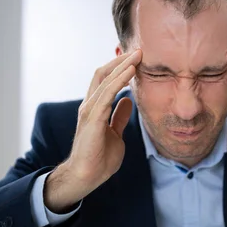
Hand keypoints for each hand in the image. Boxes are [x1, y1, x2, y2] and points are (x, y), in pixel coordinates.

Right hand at [44, 50, 141, 212]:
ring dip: (122, 66)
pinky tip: (131, 72)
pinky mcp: (92, 118)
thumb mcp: (115, 134)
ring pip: (105, 79)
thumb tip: (128, 101)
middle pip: (103, 73)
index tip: (137, 58)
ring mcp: (89, 111)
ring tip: (137, 55)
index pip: (105, 79)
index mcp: (94, 108)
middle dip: (120, 60)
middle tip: (138, 50)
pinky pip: (107, 94)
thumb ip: (119, 117)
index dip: (120, 67)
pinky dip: (119, 80)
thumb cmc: (99, 158)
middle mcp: (89, 105)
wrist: (87, 177)